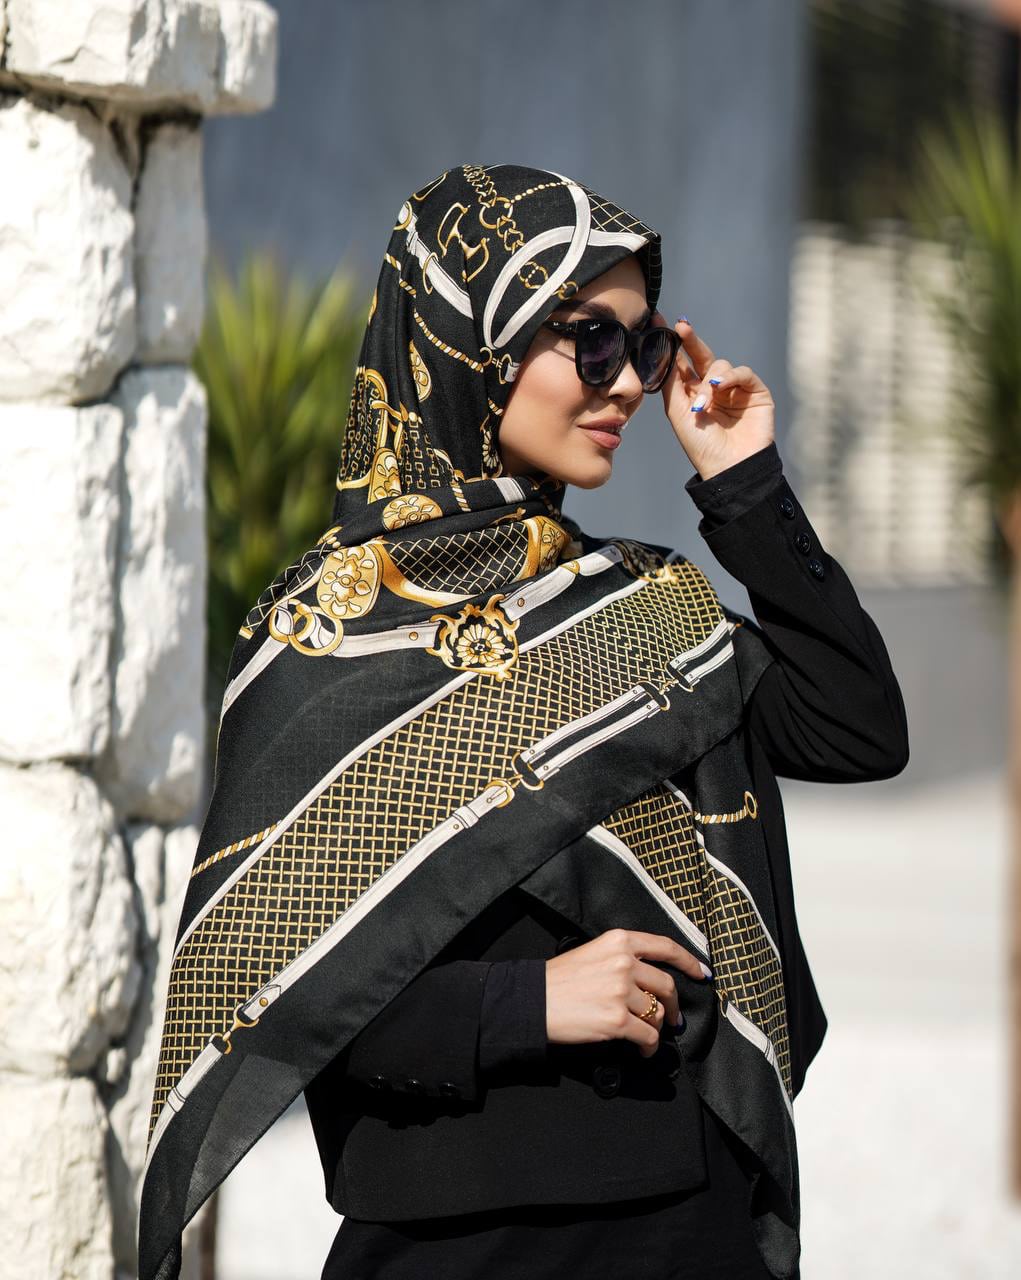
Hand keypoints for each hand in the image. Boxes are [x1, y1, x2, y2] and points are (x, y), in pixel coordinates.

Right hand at [544, 928, 711, 1058]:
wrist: (534, 1001)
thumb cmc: (559, 980)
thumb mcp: (593, 953)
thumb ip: (623, 958)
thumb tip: (651, 979)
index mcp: (619, 941)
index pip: (665, 947)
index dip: (689, 961)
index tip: (702, 973)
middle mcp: (624, 962)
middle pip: (666, 985)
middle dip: (673, 1006)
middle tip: (672, 1018)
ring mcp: (622, 991)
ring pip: (658, 1014)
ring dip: (656, 1028)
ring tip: (646, 1035)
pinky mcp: (618, 1020)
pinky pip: (648, 1037)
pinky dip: (649, 1047)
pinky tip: (642, 1050)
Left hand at [651, 311, 774, 480]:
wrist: (729, 467)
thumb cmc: (700, 445)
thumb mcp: (678, 412)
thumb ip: (671, 382)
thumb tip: (664, 352)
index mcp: (692, 394)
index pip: (682, 364)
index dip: (672, 345)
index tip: (658, 324)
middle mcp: (713, 388)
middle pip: (701, 356)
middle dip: (690, 341)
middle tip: (681, 327)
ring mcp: (734, 389)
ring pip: (719, 365)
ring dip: (710, 381)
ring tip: (703, 404)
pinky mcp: (755, 392)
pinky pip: (742, 372)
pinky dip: (731, 376)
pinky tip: (720, 387)